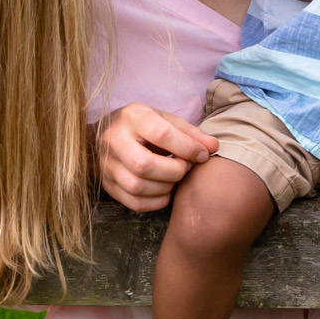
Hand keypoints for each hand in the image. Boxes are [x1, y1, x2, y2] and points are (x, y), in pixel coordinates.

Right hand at [93, 104, 217, 211]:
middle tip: (186, 167)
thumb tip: (214, 147)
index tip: (203, 155)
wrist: (111, 133)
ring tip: (176, 178)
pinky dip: (156, 202)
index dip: (187, 148)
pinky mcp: (107, 184)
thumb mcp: (167, 120)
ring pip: (137, 186)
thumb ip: (191, 134)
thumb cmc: (146, 126)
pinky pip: (133, 202)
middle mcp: (113, 139)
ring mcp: (106, 164)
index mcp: (132, 116)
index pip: (161, 134)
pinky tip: (165, 191)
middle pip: (144, 165)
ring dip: (165, 188)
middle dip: (174, 171)